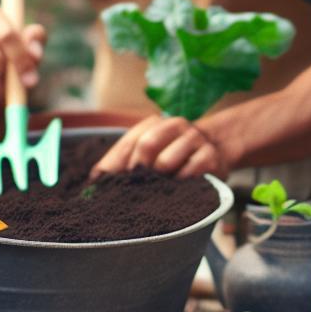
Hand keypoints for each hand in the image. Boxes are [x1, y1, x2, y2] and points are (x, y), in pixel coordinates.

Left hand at [90, 115, 229, 179]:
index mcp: (155, 123)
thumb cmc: (173, 156)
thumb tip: (94, 180)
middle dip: (137, 170)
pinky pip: (189, 174)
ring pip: (166, 163)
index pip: (128, 142)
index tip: (105, 184)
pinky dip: (180, 184)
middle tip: (134, 187)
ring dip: (160, 180)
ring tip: (161, 188)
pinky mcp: (211, 157)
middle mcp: (175, 125)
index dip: (115, 165)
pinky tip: (181, 188)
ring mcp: (195, 139)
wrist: (216, 151)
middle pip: (146, 145)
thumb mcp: (149, 152)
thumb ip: (123, 160)